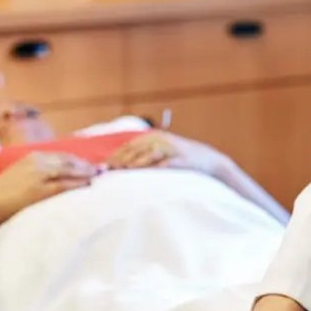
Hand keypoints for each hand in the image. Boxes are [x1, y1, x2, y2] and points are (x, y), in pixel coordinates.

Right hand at [0, 151, 98, 219]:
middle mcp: (37, 162)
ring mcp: (39, 175)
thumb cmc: (1, 193)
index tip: (91, 164)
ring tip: (98, 176)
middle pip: (69, 160)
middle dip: (86, 164)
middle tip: (102, 169)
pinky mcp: (39, 190)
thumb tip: (52, 176)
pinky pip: (63, 184)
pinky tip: (88, 185)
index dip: (78, 160)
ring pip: (69, 170)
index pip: (61, 156)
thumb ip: (35, 173)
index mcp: (32, 157)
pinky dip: (78, 183)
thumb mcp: (20, 176)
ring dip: (85, 172)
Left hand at [106, 131, 228, 175]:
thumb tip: (120, 166)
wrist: (208, 161)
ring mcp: (172, 148)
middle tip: (109, 170)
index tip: (102, 167)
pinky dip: (158, 166)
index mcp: (153, 137)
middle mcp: (161, 140)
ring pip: (150, 153)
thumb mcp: (160, 155)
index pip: (129, 146)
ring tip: (124, 170)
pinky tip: (149, 173)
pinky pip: (168, 162)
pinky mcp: (182, 158)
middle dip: (121, 159)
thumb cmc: (180, 160)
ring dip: (136, 161)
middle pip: (136, 148)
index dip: (115, 156)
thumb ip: (142, 157)